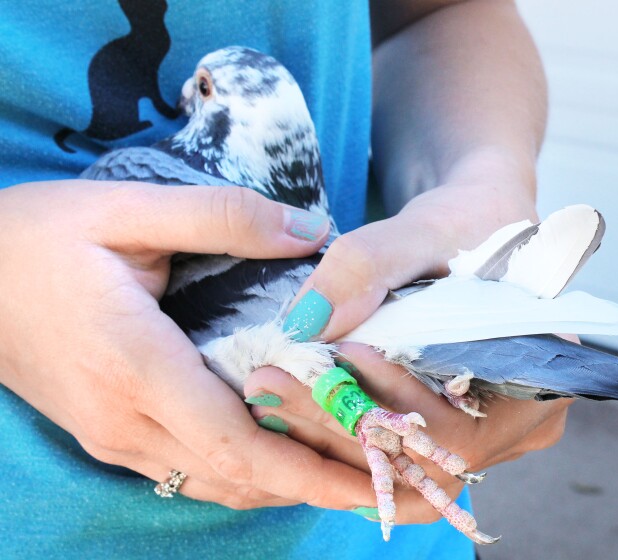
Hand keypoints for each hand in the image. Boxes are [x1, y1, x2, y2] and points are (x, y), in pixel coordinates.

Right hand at [0, 179, 406, 512]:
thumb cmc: (36, 238)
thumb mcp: (125, 209)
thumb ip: (223, 217)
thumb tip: (312, 233)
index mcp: (134, 363)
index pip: (234, 441)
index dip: (307, 469)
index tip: (368, 481)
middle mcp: (123, 419)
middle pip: (235, 474)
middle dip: (313, 483)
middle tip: (382, 476)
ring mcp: (112, 435)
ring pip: (214, 481)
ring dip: (283, 481)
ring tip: (348, 467)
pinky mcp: (107, 433)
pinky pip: (189, 469)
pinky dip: (244, 470)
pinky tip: (282, 451)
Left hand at [247, 152, 570, 523]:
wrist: (475, 226)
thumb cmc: (468, 222)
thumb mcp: (426, 228)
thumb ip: (370, 265)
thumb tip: (307, 321)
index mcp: (542, 384)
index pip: (462, 431)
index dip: (394, 407)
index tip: (337, 358)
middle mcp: (521, 427)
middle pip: (423, 460)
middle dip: (339, 425)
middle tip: (269, 383)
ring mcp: (483, 439)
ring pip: (398, 470)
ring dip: (325, 439)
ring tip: (268, 391)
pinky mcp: (443, 433)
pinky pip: (388, 459)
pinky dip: (335, 438)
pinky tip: (287, 406)